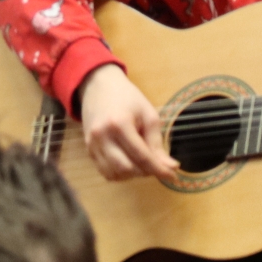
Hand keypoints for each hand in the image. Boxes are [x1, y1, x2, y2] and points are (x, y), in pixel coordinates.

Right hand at [76, 65, 178, 181]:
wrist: (98, 86)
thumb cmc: (127, 98)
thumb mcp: (148, 114)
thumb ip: (157, 143)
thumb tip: (170, 167)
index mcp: (119, 124)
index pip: (142, 156)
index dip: (159, 169)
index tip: (173, 175)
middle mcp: (102, 136)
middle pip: (127, 169)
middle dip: (145, 172)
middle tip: (157, 165)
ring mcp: (92, 144)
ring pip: (114, 174)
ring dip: (132, 175)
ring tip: (142, 163)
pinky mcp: (88, 149)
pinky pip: (105, 171)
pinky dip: (120, 174)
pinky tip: (129, 162)